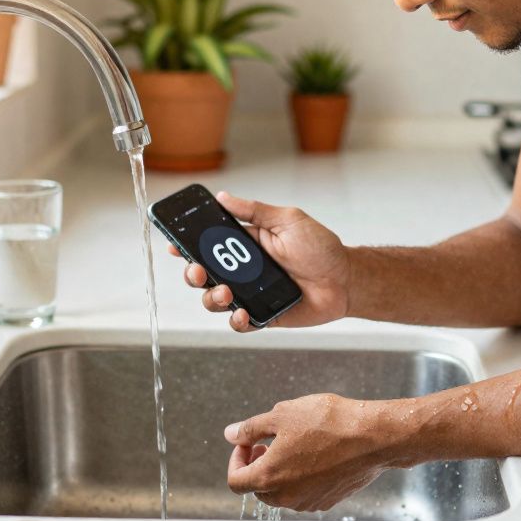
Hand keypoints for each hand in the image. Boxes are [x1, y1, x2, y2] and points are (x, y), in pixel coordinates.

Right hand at [168, 191, 350, 331]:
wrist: (345, 280)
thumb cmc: (321, 248)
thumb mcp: (288, 220)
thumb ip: (255, 211)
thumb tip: (223, 197)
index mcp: (246, 245)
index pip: (208, 244)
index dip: (187, 245)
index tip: (174, 244)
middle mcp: (244, 270)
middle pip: (204, 274)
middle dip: (193, 273)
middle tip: (199, 271)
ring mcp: (251, 294)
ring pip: (215, 300)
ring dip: (211, 298)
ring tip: (225, 293)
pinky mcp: (263, 315)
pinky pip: (239, 322)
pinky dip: (235, 320)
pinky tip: (241, 312)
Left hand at [224, 394, 393, 510]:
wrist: (373, 437)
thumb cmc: (329, 423)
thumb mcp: (282, 415)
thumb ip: (251, 428)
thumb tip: (231, 434)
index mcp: (269, 477)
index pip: (235, 480)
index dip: (236, 459)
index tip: (249, 442)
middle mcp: (286, 496)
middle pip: (258, 488)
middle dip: (258, 464)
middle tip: (269, 441)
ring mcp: (308, 501)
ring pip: (282, 491)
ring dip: (280, 471)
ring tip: (296, 444)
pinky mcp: (327, 500)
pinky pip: (304, 492)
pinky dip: (301, 477)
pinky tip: (315, 453)